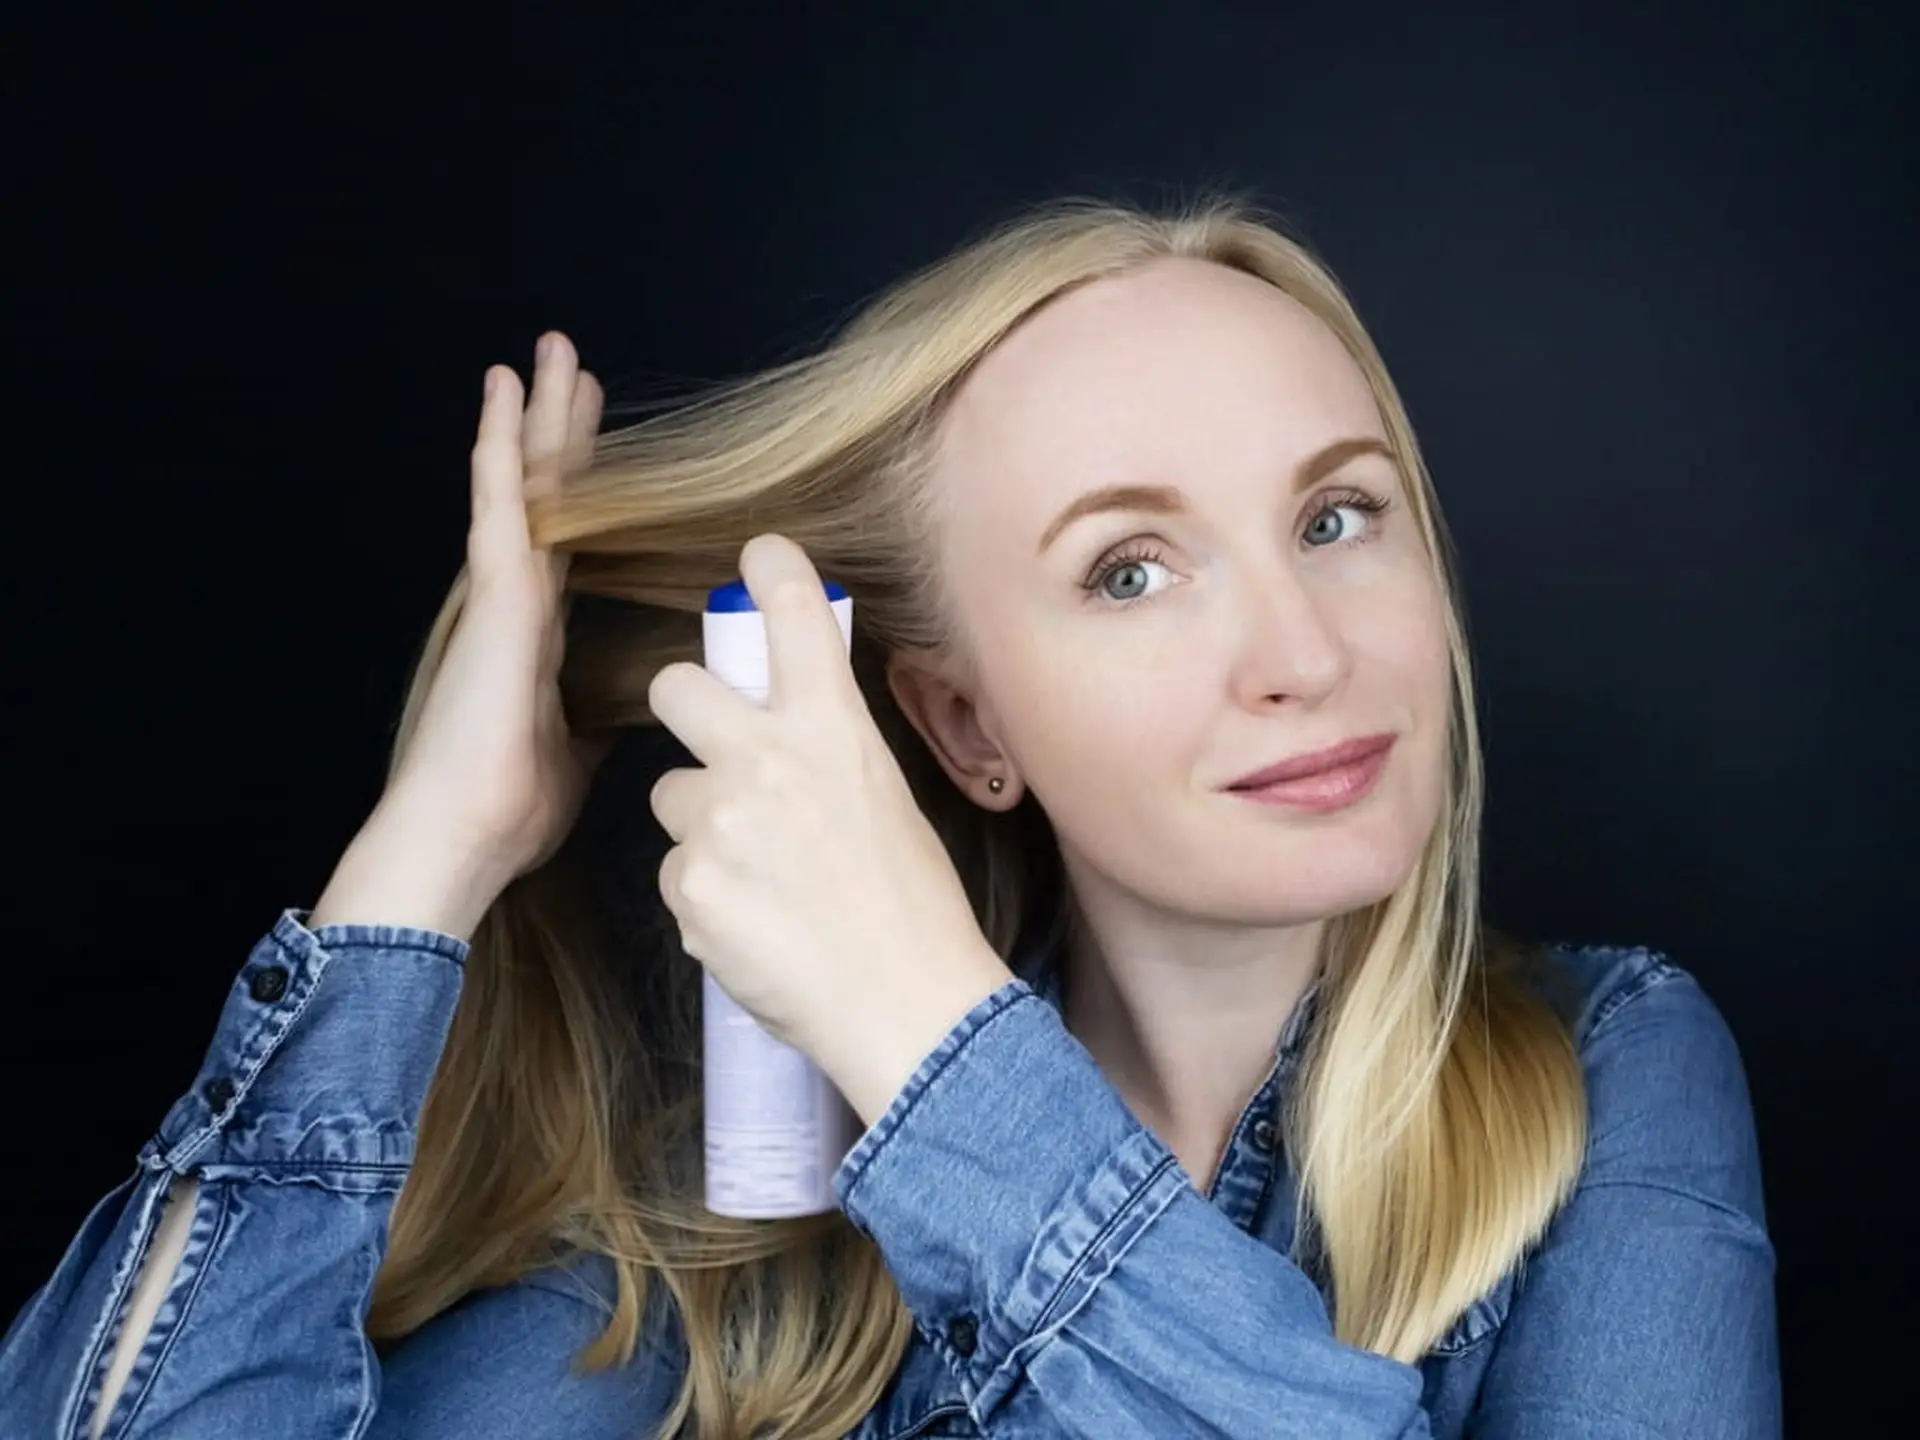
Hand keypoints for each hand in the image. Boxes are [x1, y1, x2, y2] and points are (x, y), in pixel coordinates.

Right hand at [374, 331, 614, 894]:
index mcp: (537, 633)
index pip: (567, 539)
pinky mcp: (492, 594)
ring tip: (545, 353)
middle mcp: (516, 600)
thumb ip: (597, 712)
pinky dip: (498, 443)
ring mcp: (499, 592)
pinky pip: (497, 502)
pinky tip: (501, 388)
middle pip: (546, 496)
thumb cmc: (511, 806)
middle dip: (559, 430)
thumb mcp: (578, 750)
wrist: (466, 834)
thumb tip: (636, 697)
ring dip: (532, 417)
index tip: (594, 437)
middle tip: (574, 366)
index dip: (580, 485)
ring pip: (521, 483)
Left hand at [646, 534, 1013, 1123]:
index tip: (757, 554)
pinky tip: (755, 924)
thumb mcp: (883, 796)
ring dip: (698, 825)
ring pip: (667, 795)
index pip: (793, 615)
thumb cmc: (912, 907)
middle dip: (681, 709)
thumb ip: (827, 744)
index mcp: (832, 729)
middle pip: (672, 686)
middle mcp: (768, 760)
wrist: (909, 1006)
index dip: (770, 569)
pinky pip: (676, 872)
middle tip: (713, 749)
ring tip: (760, 877)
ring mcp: (720, 824)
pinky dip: (705, 896)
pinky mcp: (688, 888)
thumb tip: (789, 721)